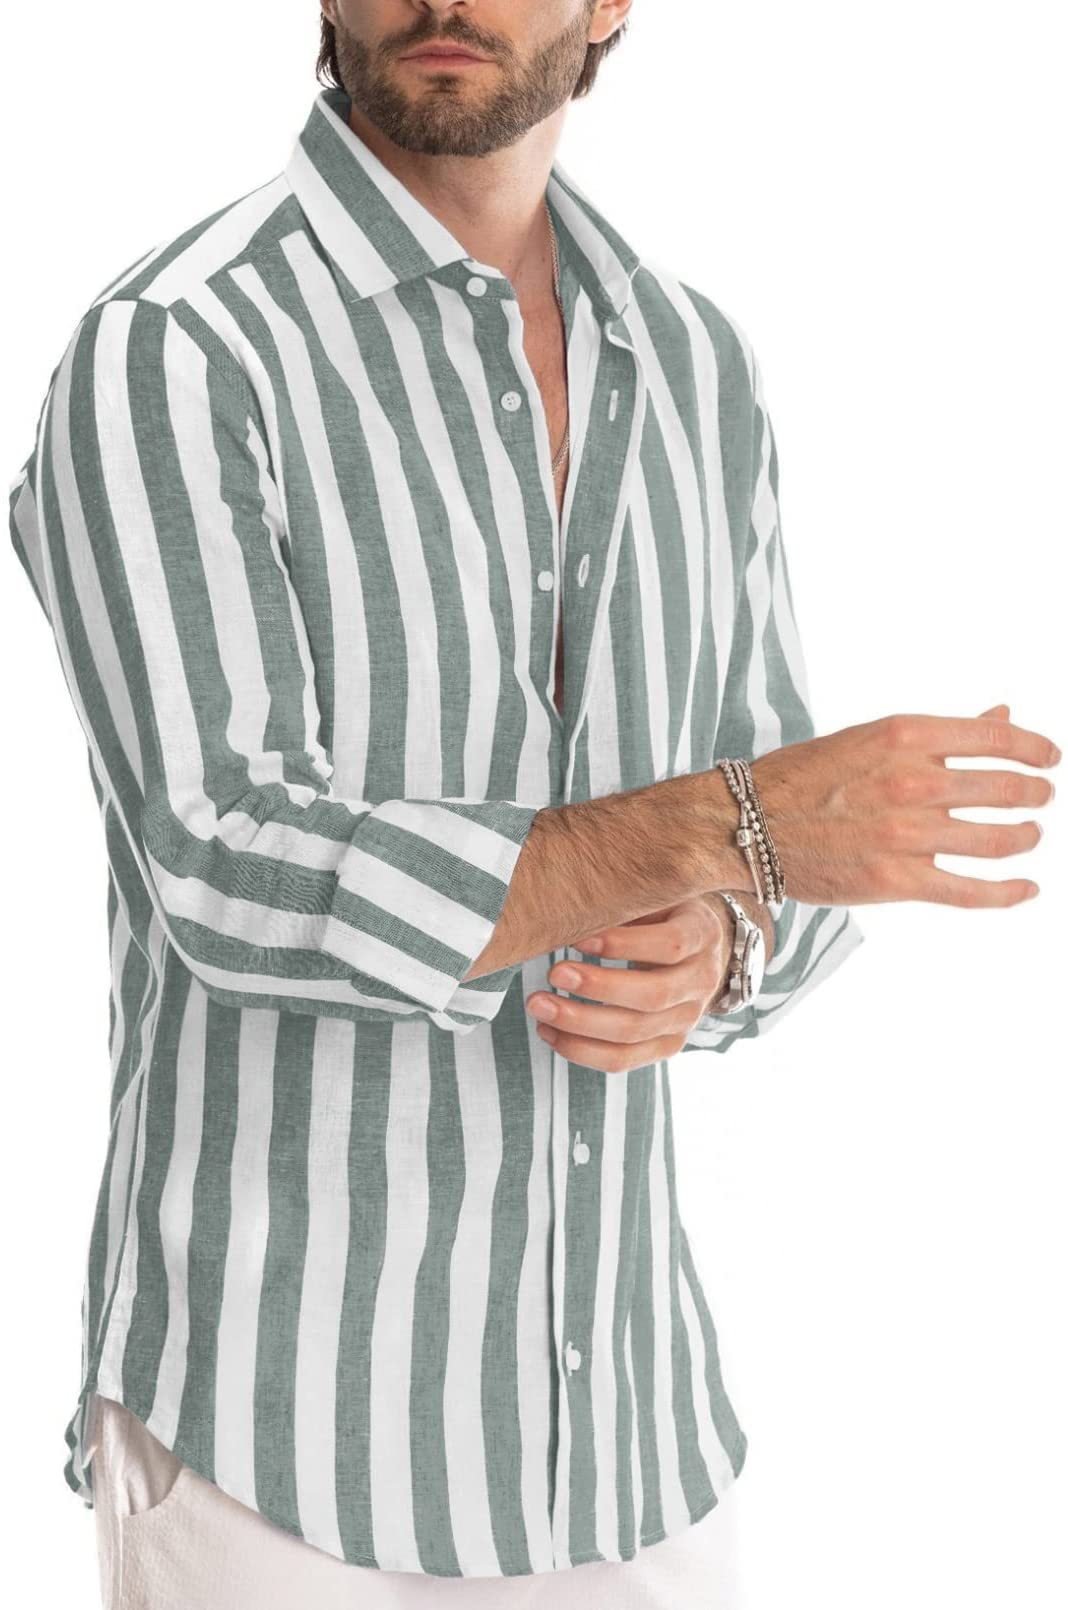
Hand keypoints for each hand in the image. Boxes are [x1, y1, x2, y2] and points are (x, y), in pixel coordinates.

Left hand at [524, 896, 731, 1072]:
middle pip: (651, 996)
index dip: (623, 944)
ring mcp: (686, 1019)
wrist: (701, 948)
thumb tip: (571, 901)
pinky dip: (581, 1050)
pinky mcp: (667, 1045)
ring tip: (538, 1005)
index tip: (579, 938)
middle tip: (553, 974)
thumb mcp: (659, 893)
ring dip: (579, 1024)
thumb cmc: (664, 912)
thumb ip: (628, 900)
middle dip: (597, 988)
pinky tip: (549, 1032)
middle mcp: (701, 982)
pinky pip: (623, 1060)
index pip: (669, 946)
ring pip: (632, 1034)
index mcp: (702, 935)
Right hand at [747, 703, 1058, 908]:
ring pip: (996, 840)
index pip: (995, 738)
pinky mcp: (895, 880)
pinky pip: (970, 890)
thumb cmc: (806, 777)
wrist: (746, 824)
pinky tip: (1026, 888)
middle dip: (1034, 794)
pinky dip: (1007, 892)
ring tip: (1028, 837)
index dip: (1034, 748)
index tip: (1049, 758)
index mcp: (905, 734)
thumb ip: (941, 733)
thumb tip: (1003, 716)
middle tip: (1040, 798)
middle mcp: (911, 780)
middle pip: (1004, 789)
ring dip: (1024, 838)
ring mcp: (905, 833)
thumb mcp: (872, 737)